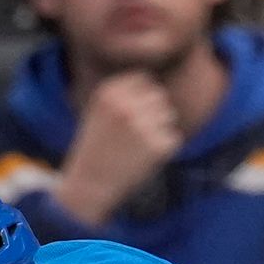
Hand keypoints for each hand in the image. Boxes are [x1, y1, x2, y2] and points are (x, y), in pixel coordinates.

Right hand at [52, 72, 182, 226]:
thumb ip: (123, 95)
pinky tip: (145, 158)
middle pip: (159, 96)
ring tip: (140, 145)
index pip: (144, 79)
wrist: (90, 183)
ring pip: (168, 115)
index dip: (143, 97)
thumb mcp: (100, 111)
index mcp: (110, 93)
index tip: (135, 113)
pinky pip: (173, 138)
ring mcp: (142, 126)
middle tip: (139, 133)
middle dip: (153, 112)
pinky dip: (164, 148)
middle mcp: (126, 106)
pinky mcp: (157, 146)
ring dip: (160, 129)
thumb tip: (155, 87)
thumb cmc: (97, 147)